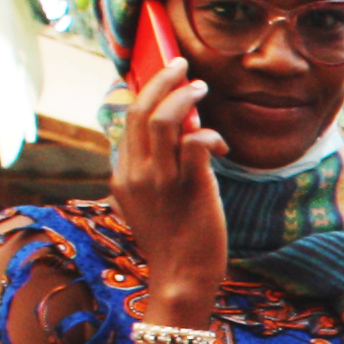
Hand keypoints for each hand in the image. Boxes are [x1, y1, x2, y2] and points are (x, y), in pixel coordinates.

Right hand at [110, 54, 229, 319]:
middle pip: (140, 110)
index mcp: (122, 175)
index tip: (161, 77)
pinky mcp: (191, 188)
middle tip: (181, 64)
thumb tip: (177, 138)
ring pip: (164, 119)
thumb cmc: (174, 241)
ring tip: (201, 87)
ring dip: (184, 95)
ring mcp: (161, 180)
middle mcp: (136, 173)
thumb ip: (154, 172)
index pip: (128, 121)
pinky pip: (195, 144)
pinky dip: (209, 134)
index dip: (145, 93)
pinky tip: (221, 142)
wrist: (182, 278)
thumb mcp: (150, 203)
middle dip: (161, 79)